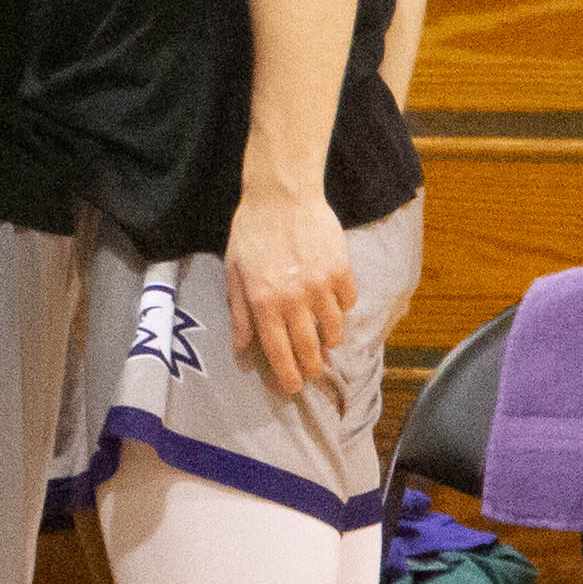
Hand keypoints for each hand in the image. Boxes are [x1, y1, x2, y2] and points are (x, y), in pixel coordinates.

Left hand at [223, 186, 359, 395]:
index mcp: (263, 302)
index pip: (278, 351)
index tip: (292, 388)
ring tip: (324, 344)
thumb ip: (239, 316)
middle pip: (308, 347)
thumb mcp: (233, 274)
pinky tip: (334, 307)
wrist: (282, 196)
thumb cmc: (250, 234)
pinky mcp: (343, 271)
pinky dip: (343, 310)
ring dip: (330, 341)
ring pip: (334, 329)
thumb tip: (242, 355)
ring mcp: (322, 285)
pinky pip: (348, 303)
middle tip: (312, 373)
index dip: (286, 374)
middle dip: (311, 367)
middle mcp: (294, 299)